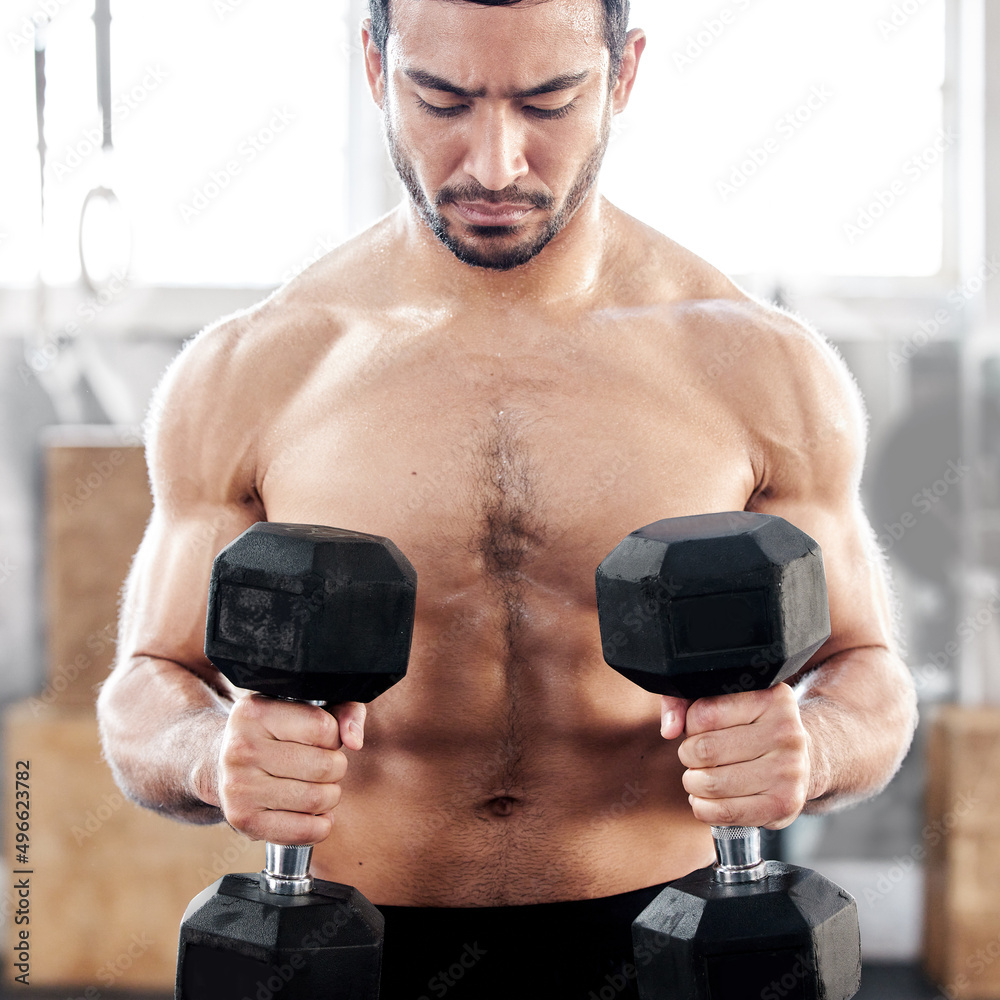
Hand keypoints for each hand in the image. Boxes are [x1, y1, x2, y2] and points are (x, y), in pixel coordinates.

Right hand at [215, 693, 365, 844]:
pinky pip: (303, 831)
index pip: (323, 727)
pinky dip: (320, 825)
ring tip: (318, 787)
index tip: (322, 739)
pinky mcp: (242, 819)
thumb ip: (342, 709)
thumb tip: (354, 740)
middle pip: (323, 766)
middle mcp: (241, 748)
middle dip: (336, 768)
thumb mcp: (303, 706)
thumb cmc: (275, 731)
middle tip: (324, 766)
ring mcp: (239, 786)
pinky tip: (313, 813)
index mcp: (255, 711)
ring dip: (330, 796)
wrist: (221, 761)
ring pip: (316, 799)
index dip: (334, 736)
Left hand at [660, 684, 810, 829]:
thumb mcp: (725, 700)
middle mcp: (786, 732)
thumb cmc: (752, 727)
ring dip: (694, 783)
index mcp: (771, 698)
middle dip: (688, 756)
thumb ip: (685, 701)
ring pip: (711, 784)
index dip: (690, 725)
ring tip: (701, 777)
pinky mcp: (784, 804)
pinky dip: (704, 808)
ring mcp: (789, 770)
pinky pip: (724, 812)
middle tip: (696, 756)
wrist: (802, 761)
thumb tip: (669, 729)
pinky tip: (708, 799)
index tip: (699, 729)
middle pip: (705, 750)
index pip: (704, 713)